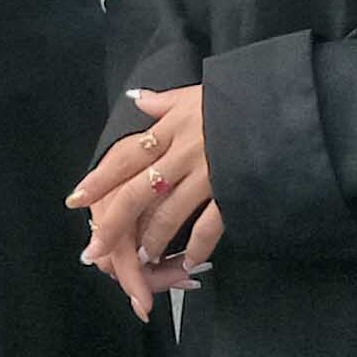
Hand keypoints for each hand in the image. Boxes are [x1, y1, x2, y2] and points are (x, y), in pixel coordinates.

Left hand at [68, 84, 215, 318]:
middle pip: (137, 193)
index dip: (99, 180)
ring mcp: (207, 175)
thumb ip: (164, 102)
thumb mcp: (195, 94)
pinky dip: (198, 246)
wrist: (281, 105)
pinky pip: (210, 225)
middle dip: (113, 225)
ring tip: (140, 259)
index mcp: (170, 129)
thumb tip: (138, 98)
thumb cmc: (237, 98)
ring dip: (152, 240)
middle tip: (93, 251)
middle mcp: (181, 154)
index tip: (75, 200)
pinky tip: (188, 262)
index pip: (124, 158)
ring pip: (168, 214)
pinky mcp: (232, 191)